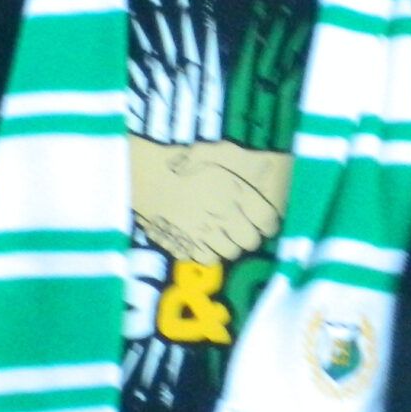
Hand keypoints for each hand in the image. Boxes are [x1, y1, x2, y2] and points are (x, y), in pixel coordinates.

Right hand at [130, 137, 286, 265]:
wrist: (139, 173)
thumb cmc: (178, 157)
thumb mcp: (217, 153)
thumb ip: (244, 163)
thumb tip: (271, 165)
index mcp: (234, 191)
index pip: (268, 220)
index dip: (270, 223)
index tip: (267, 221)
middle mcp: (222, 217)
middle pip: (251, 241)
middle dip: (251, 235)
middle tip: (246, 228)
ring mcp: (201, 235)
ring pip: (230, 253)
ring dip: (231, 245)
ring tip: (225, 235)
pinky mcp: (182, 246)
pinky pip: (206, 258)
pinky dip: (209, 252)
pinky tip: (205, 241)